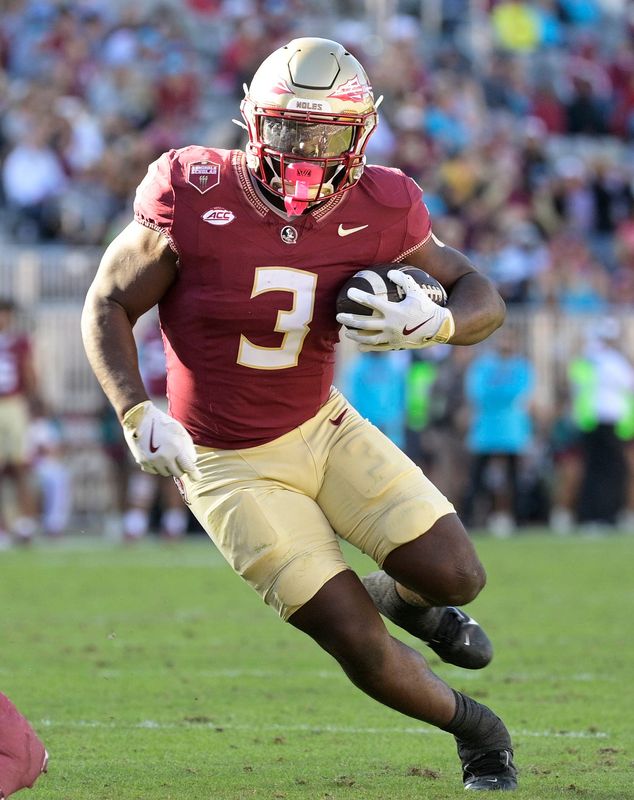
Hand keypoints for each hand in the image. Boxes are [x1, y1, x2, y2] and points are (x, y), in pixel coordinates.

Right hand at [122, 401, 201, 479]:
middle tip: (181, 462)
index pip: (188, 467)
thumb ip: (188, 447)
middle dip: (181, 468)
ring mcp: (152, 461)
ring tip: (168, 456)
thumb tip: (192, 462)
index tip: (197, 478)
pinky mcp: (142, 462)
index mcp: (175, 448)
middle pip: (177, 473)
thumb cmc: (163, 423)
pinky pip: (154, 471)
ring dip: (169, 468)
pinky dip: (158, 467)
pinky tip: (158, 458)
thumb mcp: (180, 431)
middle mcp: (164, 457)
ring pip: (165, 473)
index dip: (194, 474)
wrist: (139, 418)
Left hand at [336, 269, 454, 350]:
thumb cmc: (427, 307)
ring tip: (346, 332)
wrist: (439, 328)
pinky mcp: (395, 346)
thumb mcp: (417, 290)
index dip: (359, 296)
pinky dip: (367, 347)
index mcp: (394, 311)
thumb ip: (403, 280)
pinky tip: (359, 346)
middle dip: (350, 319)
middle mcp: (390, 325)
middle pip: (365, 323)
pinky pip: (378, 347)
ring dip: (356, 335)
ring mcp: (392, 338)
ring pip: (369, 338)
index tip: (349, 292)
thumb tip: (390, 272)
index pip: (372, 303)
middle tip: (338, 316)